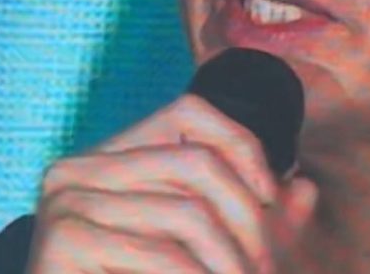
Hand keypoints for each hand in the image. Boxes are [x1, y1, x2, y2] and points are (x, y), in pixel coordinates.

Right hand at [25, 94, 317, 272]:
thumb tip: (306, 188)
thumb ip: (248, 221)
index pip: (188, 111)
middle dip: (250, 220)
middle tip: (269, 268)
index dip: (241, 142)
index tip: (272, 196)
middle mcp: (78, 168)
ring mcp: (65, 202)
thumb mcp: (197, 251)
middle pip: (196, 162)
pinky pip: (158, 253)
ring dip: (232, 260)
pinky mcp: (63, 241)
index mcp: (107, 159)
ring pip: (186, 213)